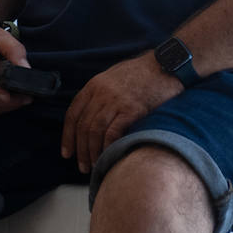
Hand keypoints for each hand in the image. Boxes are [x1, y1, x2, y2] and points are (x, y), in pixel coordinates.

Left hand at [61, 53, 182, 173]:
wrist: (165, 66)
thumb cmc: (141, 74)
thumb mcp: (113, 78)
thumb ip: (100, 95)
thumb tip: (91, 119)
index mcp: (94, 85)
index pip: (73, 114)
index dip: (67, 136)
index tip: (67, 153)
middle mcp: (101, 93)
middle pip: (83, 126)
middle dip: (80, 149)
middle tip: (83, 166)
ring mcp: (116, 101)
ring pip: (95, 131)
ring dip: (92, 152)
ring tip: (95, 165)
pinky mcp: (133, 110)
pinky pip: (113, 132)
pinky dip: (108, 147)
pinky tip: (109, 156)